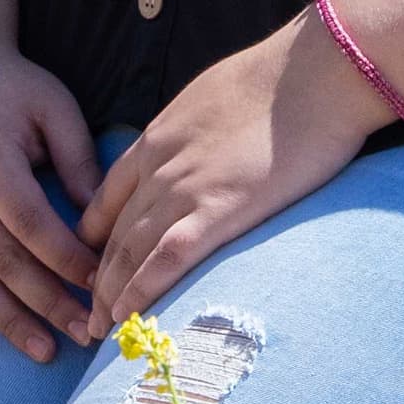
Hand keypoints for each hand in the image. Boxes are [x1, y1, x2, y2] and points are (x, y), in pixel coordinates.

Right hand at [0, 44, 107, 361]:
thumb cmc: (11, 86)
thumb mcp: (53, 107)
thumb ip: (77, 160)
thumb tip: (101, 223)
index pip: (30, 221)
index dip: (64, 258)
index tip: (100, 284)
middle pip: (1, 257)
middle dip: (45, 300)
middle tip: (85, 333)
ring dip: (4, 318)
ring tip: (44, 350)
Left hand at [76, 12, 390, 341]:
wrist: (317, 71)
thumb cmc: (284, 78)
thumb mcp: (216, 97)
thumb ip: (197, 131)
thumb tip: (207, 149)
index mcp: (160, 136)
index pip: (108, 197)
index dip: (95, 237)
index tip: (92, 266)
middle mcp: (160, 165)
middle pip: (113, 232)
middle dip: (95, 277)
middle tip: (86, 314)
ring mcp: (186, 188)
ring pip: (130, 251)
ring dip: (109, 296)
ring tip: (98, 332)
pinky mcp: (219, 209)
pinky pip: (166, 259)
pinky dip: (141, 291)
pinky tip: (127, 318)